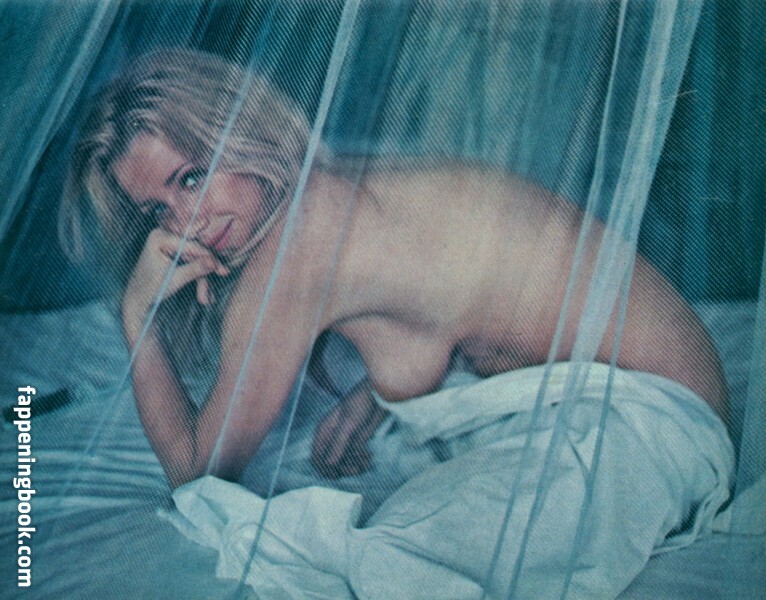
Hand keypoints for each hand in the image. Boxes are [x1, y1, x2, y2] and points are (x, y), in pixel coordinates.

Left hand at [122, 229, 228, 345]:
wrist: (137, 301)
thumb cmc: (150, 289)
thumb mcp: (174, 280)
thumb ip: (194, 269)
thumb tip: (214, 263)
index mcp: (159, 236)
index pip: (191, 246)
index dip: (209, 258)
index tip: (223, 270)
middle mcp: (164, 236)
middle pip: (195, 253)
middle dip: (205, 272)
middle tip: (222, 279)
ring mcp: (170, 245)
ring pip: (195, 260)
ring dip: (202, 280)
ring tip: (205, 299)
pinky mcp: (174, 255)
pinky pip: (191, 264)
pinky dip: (198, 279)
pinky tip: (203, 295)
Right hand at [311, 380, 387, 477]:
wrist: (378, 397)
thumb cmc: (359, 404)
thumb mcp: (348, 423)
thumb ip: (338, 443)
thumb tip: (329, 463)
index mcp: (324, 432)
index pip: (316, 457)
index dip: (324, 468)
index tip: (337, 474)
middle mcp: (332, 438)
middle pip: (331, 463)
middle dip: (343, 468)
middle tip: (356, 469)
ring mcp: (345, 441)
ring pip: (345, 462)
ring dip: (354, 466)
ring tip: (366, 463)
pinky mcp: (358, 442)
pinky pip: (356, 458)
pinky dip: (362, 461)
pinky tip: (369, 457)